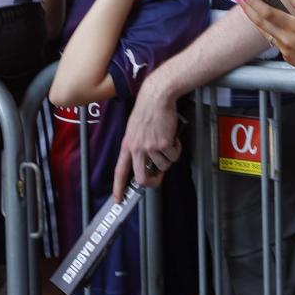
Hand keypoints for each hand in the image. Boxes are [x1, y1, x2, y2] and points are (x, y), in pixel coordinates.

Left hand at [111, 79, 180, 198]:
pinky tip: (174, 138)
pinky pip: (173, 156)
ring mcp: (150, 147)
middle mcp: (136, 148)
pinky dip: (177, 149)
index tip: (118, 198)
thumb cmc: (147, 108)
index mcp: (127, 144)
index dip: (118, 187)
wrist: (157, 96)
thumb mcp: (134, 128)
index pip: (120, 171)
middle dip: (152, 182)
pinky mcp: (163, 143)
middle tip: (159, 178)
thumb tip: (147, 159)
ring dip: (169, 158)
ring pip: (163, 166)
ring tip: (168, 144)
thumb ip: (137, 144)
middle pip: (142, 178)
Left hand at [234, 0, 294, 89]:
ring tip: (245, 4)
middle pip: (260, 22)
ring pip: (263, 31)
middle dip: (246, 7)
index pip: (269, 13)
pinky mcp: (284, 55)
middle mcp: (286, 40)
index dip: (254, 2)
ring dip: (253, 17)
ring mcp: (283, 49)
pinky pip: (272, 39)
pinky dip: (266, 28)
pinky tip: (263, 20)